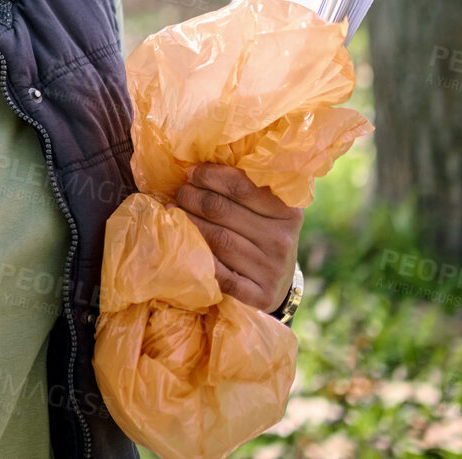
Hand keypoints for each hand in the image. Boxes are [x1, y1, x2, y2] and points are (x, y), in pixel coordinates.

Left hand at [174, 163, 301, 313]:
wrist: (277, 284)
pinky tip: (183, 244)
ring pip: (216, 239)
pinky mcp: (258, 295)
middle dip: (192, 197)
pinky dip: (198, 256)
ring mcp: (271, 269)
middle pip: (222, 210)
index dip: (209, 175)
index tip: (190, 172)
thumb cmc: (263, 235)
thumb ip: (244, 188)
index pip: (241, 185)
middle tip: (179, 192)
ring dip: (187, 222)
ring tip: (173, 212)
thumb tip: (196, 165)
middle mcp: (282, 240)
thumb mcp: (266, 210)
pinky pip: (219, 273)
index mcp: (288, 211)